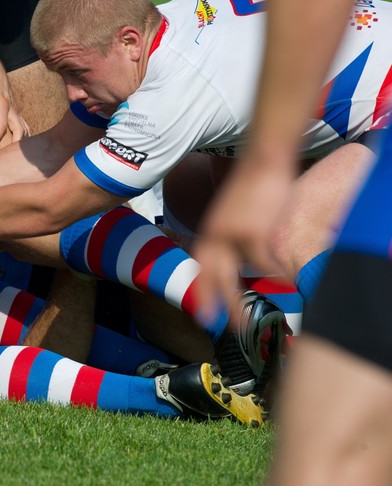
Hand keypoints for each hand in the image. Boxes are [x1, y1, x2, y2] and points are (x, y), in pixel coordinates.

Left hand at [0, 56, 29, 150]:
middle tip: (8, 160)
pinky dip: (24, 138)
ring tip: (16, 159)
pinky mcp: (15, 112)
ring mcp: (15, 111)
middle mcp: (12, 108)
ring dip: (22, 143)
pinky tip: (19, 150)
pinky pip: (23, 127)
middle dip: (15, 145)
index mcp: (2, 103)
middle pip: (19, 129)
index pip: (1, 123)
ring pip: (24, 129)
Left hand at [193, 156, 294, 328]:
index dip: (201, 290)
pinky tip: (286, 285)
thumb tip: (237, 254)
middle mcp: (215, 235)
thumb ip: (229, 233)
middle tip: (221, 326)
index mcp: (209, 231)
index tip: (201, 312)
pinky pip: (264, 263)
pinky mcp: (254, 232)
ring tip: (249, 321)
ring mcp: (232, 235)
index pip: (200, 266)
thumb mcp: (232, 212)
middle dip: (216, 304)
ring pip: (234, 277)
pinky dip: (275, 276)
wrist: (262, 159)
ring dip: (241, 301)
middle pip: (212, 277)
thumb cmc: (253, 185)